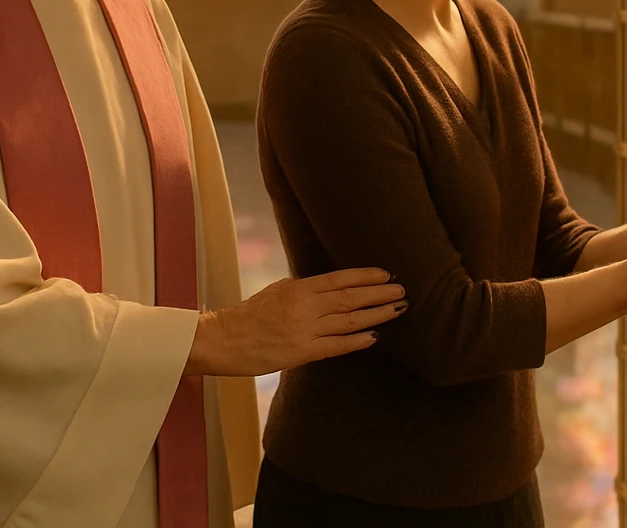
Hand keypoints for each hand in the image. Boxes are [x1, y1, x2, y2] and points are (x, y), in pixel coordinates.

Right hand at [184, 268, 406, 376]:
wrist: (223, 340)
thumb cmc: (249, 316)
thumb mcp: (277, 292)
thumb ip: (304, 290)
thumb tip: (331, 289)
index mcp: (298, 287)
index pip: (339, 279)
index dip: (365, 276)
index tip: (387, 274)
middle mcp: (305, 305)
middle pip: (350, 297)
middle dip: (379, 294)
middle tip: (402, 291)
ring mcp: (304, 329)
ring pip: (348, 320)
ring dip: (376, 314)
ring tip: (397, 309)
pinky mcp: (302, 352)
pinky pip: (335, 346)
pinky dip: (356, 341)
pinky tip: (374, 337)